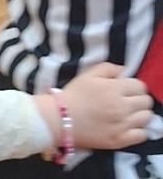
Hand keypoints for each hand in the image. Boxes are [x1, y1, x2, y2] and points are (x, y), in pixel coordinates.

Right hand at [36, 63, 151, 151]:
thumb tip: (123, 71)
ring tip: (129, 113)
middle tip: (128, 100)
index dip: (135, 85)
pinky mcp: (120, 140)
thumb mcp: (88, 75)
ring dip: (140, 113)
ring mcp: (122, 125)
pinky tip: (127, 126)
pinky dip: (138, 130)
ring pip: (146, 118)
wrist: (61, 119)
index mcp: (114, 89)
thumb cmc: (74, 94)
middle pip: (146, 102)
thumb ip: (108, 68)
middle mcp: (121, 107)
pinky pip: (142, 135)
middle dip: (139, 98)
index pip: (140, 86)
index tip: (128, 88)